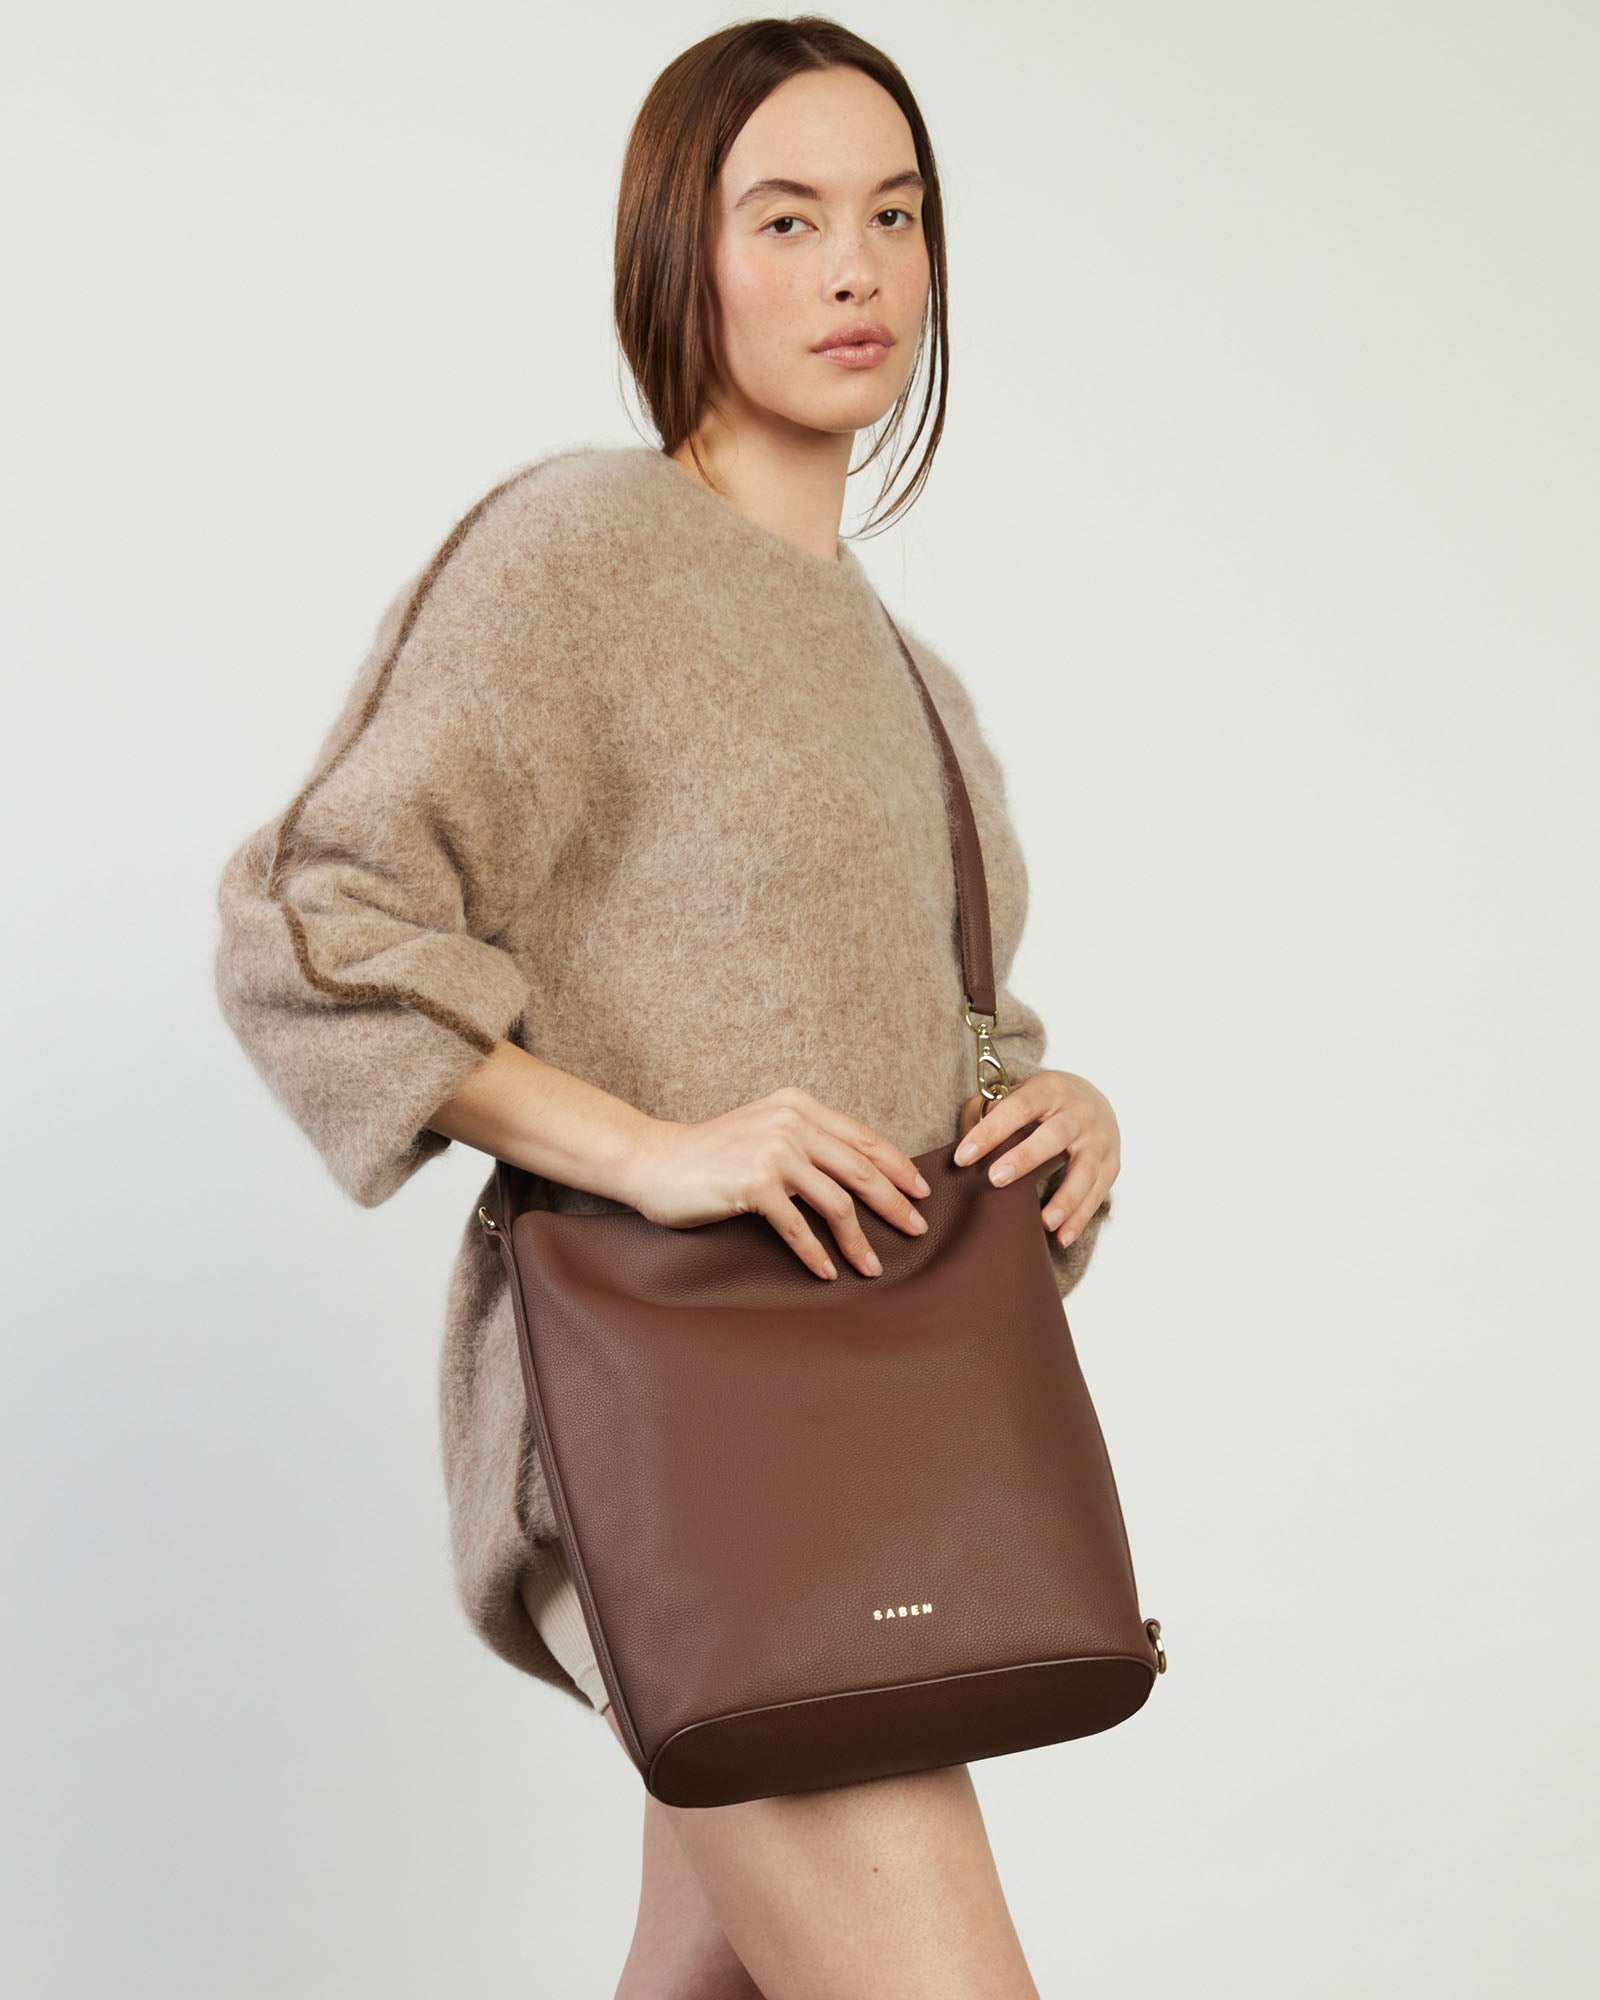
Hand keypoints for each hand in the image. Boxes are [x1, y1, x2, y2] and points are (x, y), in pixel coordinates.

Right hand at [620, 1087, 931, 1281]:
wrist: (654, 1161)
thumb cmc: (711, 1154)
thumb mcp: (766, 1132)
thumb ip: (807, 1142)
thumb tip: (858, 1175)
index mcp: (799, 1107)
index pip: (863, 1138)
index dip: (897, 1166)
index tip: (920, 1192)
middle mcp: (791, 1124)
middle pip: (860, 1169)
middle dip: (894, 1203)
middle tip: (917, 1230)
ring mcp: (773, 1152)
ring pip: (836, 1201)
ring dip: (859, 1239)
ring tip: (873, 1266)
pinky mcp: (754, 1184)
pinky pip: (798, 1226)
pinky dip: (817, 1253)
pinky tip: (828, 1272)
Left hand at [952, 1070, 1118, 1250]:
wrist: (1093, 1100)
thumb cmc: (1041, 1104)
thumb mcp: (1018, 1095)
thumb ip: (987, 1113)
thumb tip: (964, 1144)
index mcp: (1049, 1089)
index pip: (1018, 1107)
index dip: (990, 1131)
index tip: (962, 1157)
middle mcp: (1079, 1112)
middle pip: (1054, 1135)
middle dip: (1025, 1158)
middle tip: (995, 1180)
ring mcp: (1099, 1138)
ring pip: (1084, 1170)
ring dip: (1065, 1198)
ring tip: (1044, 1223)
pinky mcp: (1111, 1163)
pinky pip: (1097, 1192)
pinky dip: (1080, 1217)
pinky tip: (1062, 1237)